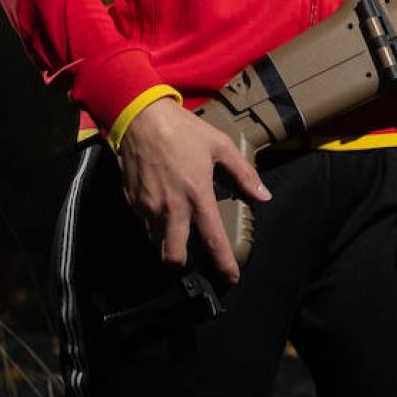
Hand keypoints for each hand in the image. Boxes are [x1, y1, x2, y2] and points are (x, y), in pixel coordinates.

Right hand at [115, 97, 269, 283]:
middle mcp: (171, 208)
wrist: (141, 118)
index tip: (230, 278)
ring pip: (156, 245)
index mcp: (197, 195)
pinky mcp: (132, 202)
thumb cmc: (184, 131)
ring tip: (179, 236)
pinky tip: (163, 214)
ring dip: (168, 246)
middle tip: (194, 257)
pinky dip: (154, 228)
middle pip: (173, 257)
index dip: (223, 264)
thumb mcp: (220, 146)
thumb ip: (243, 174)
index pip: (213, 240)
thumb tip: (263, 196)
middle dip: (184, 265)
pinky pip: (144, 227)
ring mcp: (148, 207)